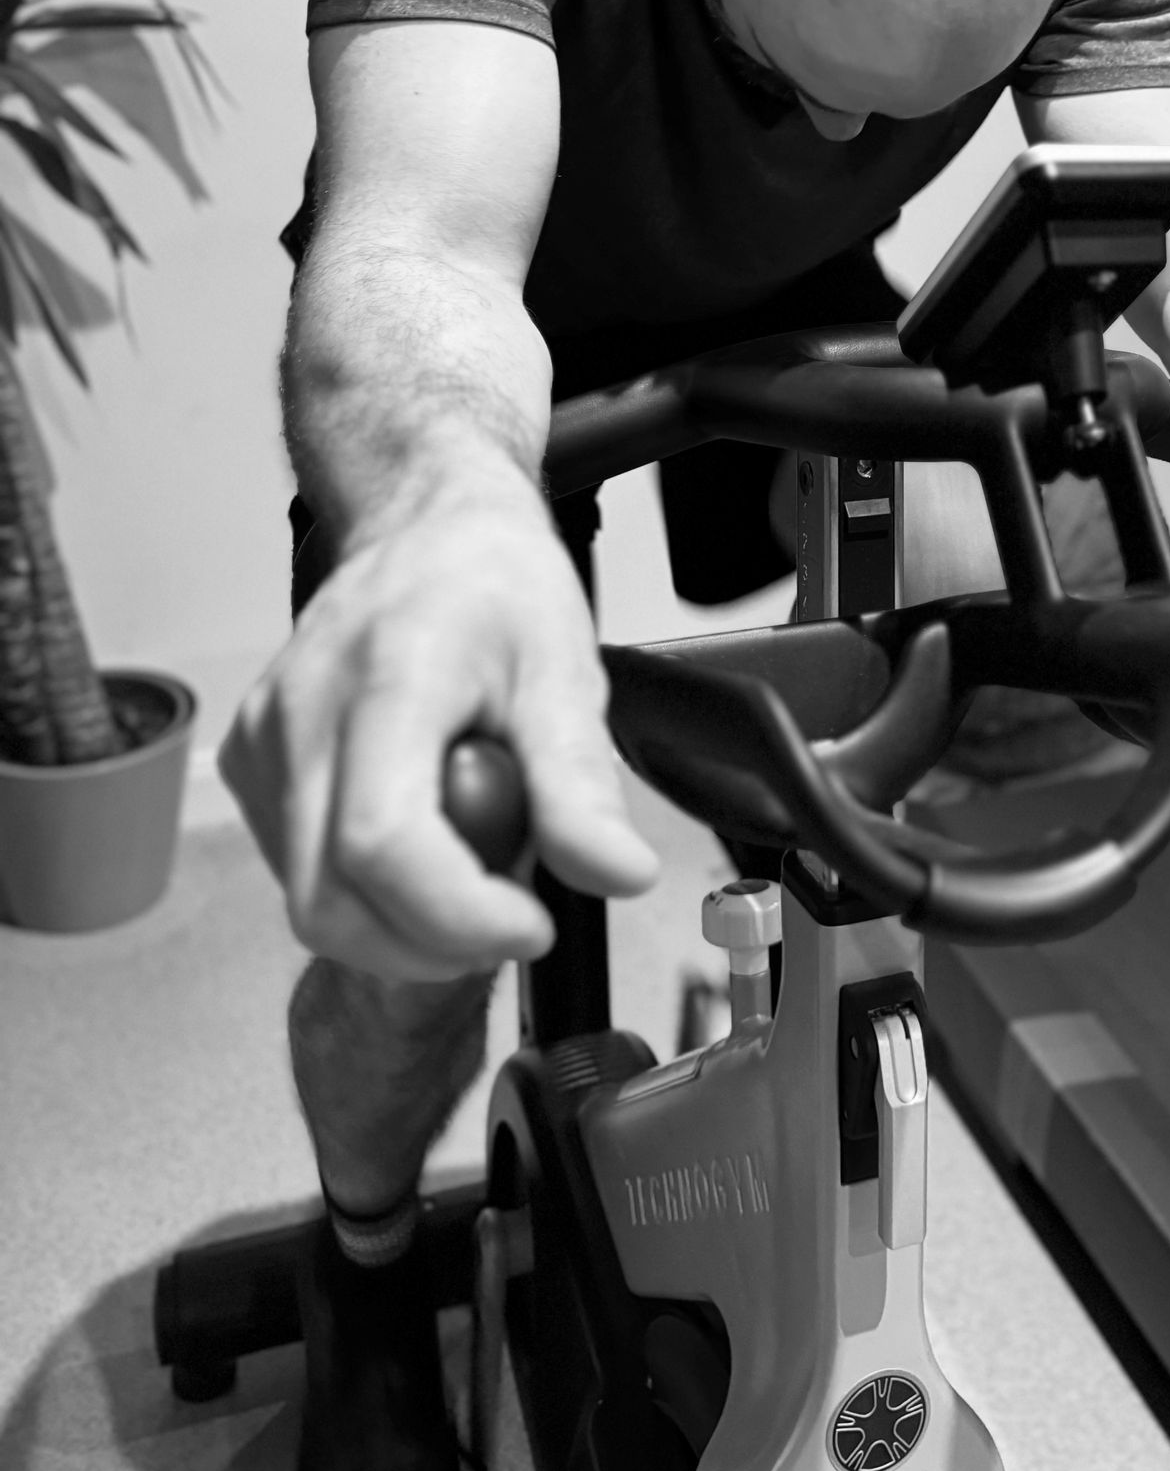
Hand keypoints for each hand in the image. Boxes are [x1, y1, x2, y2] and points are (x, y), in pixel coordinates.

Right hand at [220, 491, 657, 979]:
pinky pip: (298, 870)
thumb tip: (618, 876)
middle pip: (331, 901)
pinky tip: (423, 829)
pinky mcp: (250, 762)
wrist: (428, 528)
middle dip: (432, 941)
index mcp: (385, 679)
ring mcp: (263, 741)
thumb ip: (582, 783)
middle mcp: (300, 713)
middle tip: (511, 906)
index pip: (384, 844)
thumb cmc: (493, 584)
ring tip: (474, 847)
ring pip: (311, 900)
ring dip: (402, 919)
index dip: (458, 915)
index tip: (531, 922)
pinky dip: (366, 886)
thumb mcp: (565, 669)